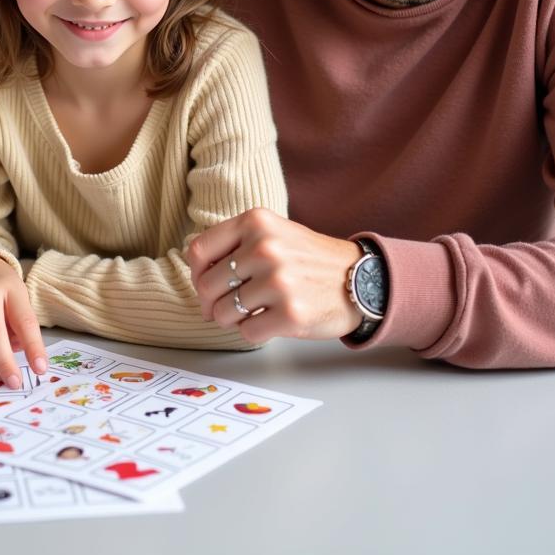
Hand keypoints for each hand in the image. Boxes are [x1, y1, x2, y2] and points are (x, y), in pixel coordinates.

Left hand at [187, 208, 363, 343]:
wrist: (359, 279)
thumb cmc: (307, 259)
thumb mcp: (271, 232)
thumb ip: (233, 244)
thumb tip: (195, 275)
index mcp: (256, 222)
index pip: (198, 251)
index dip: (196, 273)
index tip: (206, 283)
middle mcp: (265, 248)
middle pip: (206, 286)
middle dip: (211, 302)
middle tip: (226, 307)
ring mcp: (278, 282)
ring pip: (223, 313)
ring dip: (231, 319)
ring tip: (250, 312)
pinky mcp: (291, 314)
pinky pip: (246, 332)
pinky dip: (252, 332)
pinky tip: (269, 321)